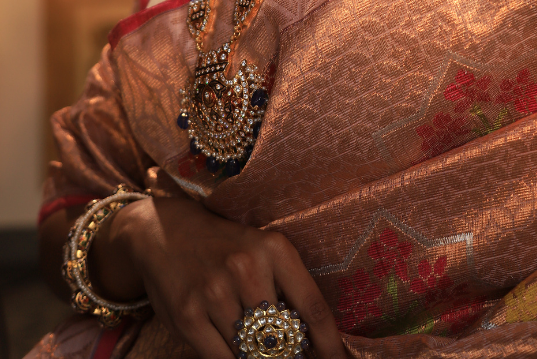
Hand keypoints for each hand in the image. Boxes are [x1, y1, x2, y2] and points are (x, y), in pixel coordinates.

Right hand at [93, 196, 347, 358]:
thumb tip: (312, 340)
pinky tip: (235, 350)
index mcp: (274, 248)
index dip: (329, 343)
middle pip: (282, 337)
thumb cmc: (224, 246)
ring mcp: (215, 292)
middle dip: (289, 354)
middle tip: (288, 351)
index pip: (313, 307)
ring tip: (256, 345)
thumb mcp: (262, 250)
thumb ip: (286, 288)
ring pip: (251, 353)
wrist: (166, 231)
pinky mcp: (189, 315)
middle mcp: (246, 267)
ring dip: (257, 357)